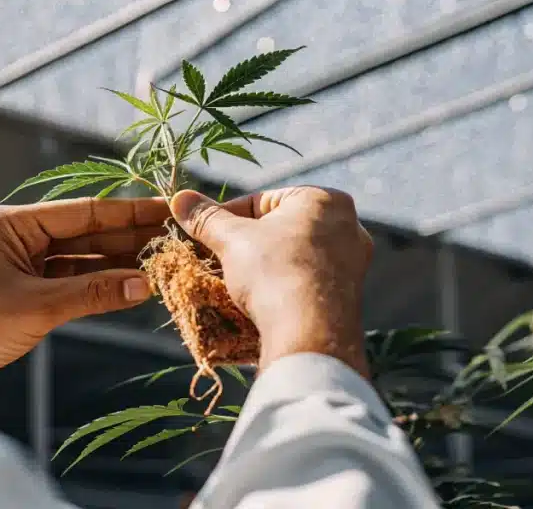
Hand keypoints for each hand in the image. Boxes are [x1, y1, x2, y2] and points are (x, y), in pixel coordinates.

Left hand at [0, 197, 169, 400]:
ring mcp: (19, 270)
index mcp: (9, 225)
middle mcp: (15, 241)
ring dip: (115, 266)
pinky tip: (130, 288)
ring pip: (79, 263)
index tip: (163, 208)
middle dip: (126, 239)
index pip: (81, 213)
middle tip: (172, 237)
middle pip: (83, 235)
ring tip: (160, 262)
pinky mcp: (22, 299)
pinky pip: (70, 287)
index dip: (126, 213)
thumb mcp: (34, 306)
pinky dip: (97, 290)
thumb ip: (91, 293)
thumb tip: (143, 284)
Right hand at [170, 187, 372, 374]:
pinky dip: (284, 284)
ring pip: (294, 255)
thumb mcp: (232, 240)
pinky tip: (262, 299)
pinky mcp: (348, 295)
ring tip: (236, 280)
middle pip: (280, 228)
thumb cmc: (274, 272)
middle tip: (217, 258)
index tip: (204, 234)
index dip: (226, 218)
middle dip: (247, 243)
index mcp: (325, 199)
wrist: (309, 334)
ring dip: (265, 265)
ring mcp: (352, 262)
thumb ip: (206, 218)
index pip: (262, 201)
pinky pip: (307, 280)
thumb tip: (180, 198)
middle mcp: (348, 225)